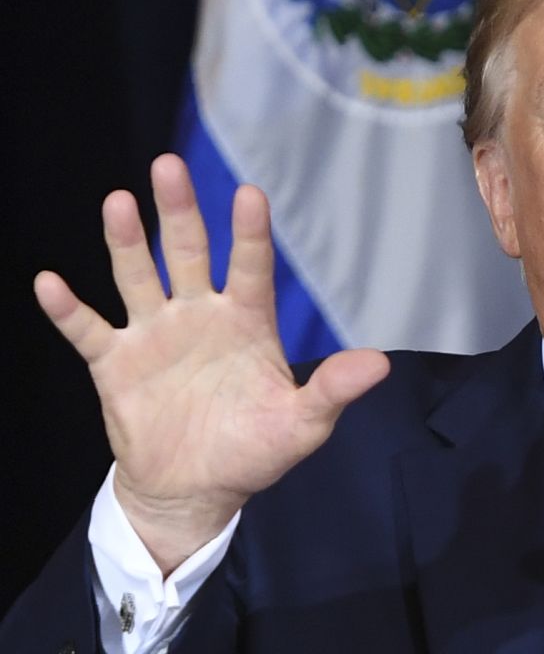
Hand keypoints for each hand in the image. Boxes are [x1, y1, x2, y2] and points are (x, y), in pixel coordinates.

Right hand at [33, 154, 388, 574]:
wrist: (195, 489)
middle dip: (179, 211)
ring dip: (126, 242)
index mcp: (247, 322)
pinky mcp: (115, 363)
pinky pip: (88, 329)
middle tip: (169, 165)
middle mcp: (199, 316)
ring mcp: (155, 335)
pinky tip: (50, 282)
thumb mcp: (303, 425)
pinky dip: (68, 309)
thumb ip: (333, 391)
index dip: (250, 233)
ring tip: (118, 202)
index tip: (250, 194)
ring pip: (138, 276)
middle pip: (188, 252)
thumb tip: (380, 364)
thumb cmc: (254, 449)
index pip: (250, 267)